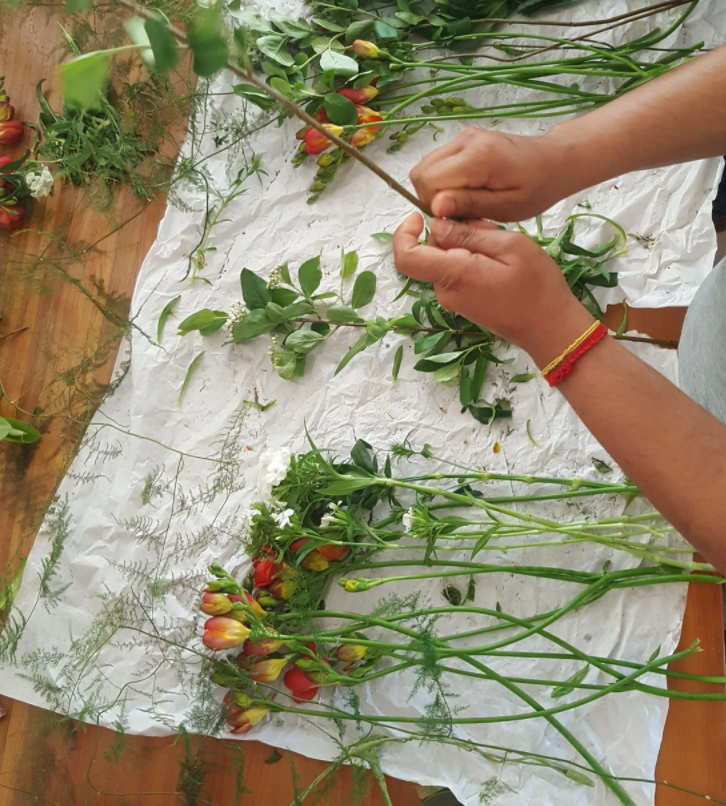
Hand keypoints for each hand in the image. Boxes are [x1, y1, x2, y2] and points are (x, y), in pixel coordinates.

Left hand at [393, 214, 595, 367]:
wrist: (550, 328)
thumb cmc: (537, 286)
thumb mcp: (509, 246)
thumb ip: (469, 235)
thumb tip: (437, 225)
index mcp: (453, 275)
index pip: (406, 257)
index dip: (404, 233)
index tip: (420, 216)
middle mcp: (446, 291)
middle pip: (428, 253)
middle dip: (449, 233)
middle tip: (486, 228)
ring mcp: (453, 300)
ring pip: (444, 261)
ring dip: (464, 246)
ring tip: (499, 245)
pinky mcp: (464, 303)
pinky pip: (456, 273)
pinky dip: (470, 259)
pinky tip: (499, 260)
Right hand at [409, 128, 575, 222]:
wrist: (553, 161)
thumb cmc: (536, 188)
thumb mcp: (506, 207)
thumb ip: (469, 205)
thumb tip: (435, 207)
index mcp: (477, 157)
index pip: (429, 181)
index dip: (434, 205)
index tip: (454, 218)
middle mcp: (465, 141)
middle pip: (421, 172)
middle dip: (431, 198)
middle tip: (457, 213)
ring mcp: (462, 137)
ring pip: (425, 167)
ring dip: (436, 190)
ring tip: (462, 203)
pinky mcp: (463, 140)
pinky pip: (437, 164)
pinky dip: (442, 182)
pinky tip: (464, 192)